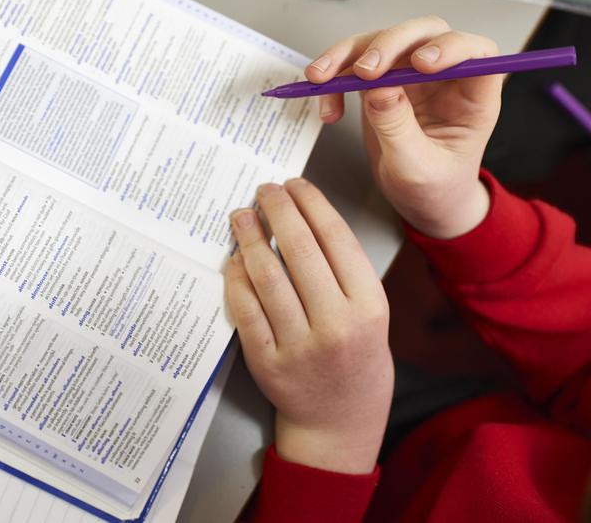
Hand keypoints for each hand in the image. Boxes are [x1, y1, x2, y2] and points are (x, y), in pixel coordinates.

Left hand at [226, 178, 392, 473]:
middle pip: (300, 251)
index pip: (336, 239)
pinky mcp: (268, 362)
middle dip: (278, 211)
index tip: (295, 184)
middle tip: (264, 190)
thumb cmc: (355, 356)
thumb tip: (301, 214)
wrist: (340, 419)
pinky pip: (245, 310)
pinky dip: (236, 279)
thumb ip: (343, 270)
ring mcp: (300, 346)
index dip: (311, 204)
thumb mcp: (370, 312)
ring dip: (250, 239)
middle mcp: (337, 325)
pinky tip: (233, 259)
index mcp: (369, 306)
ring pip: (267, 278)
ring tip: (241, 215)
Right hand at [307, 15, 499, 238]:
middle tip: (364, 71)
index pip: (476, 52)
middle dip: (390, 44)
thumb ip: (398, 128)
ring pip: (384, 41)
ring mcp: (413, 76)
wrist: (420, 201)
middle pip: (424, 34)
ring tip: (322, 78)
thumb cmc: (434, 188)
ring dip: (349, 55)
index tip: (420, 64)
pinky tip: (327, 107)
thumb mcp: (415, 167)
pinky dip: (335, 79)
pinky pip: (356, 65)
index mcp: (473, 97)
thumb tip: (379, 88)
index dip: (452, 47)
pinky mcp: (384, 82)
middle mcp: (445, 77)